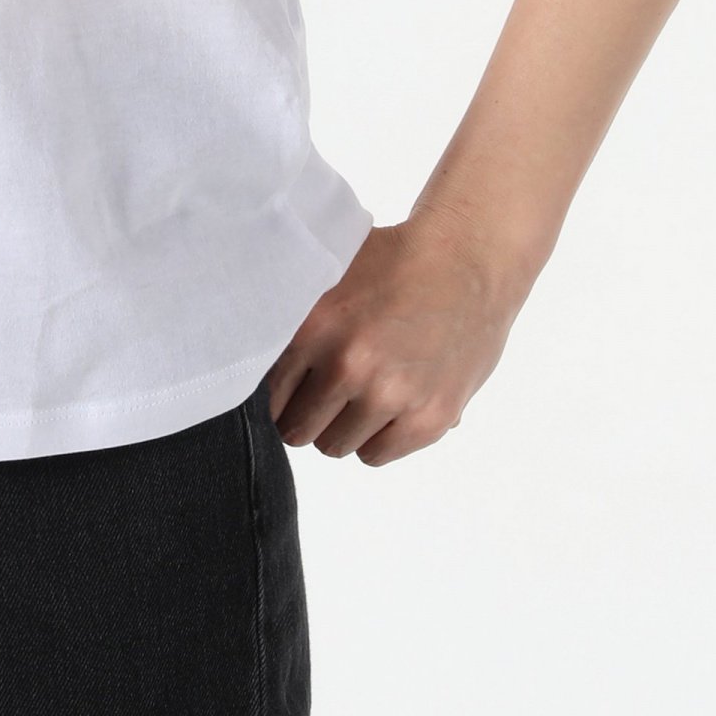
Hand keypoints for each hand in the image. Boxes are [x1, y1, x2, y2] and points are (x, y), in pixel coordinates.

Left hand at [267, 209, 530, 465]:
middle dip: (305, 414)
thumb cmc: (392, 264)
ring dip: (341, 426)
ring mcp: (391, 395)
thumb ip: (290, 317)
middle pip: (296, 430)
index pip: (267, 396)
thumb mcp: (328, 274)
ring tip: (360, 393)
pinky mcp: (429, 417)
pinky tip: (388, 404)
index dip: (277, 394)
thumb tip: (246, 358)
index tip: (290, 387)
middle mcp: (350, 365)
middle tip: (324, 393)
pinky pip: (375, 456)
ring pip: (334, 446)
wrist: (470, 259)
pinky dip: (377, 437)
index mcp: (315, 327)